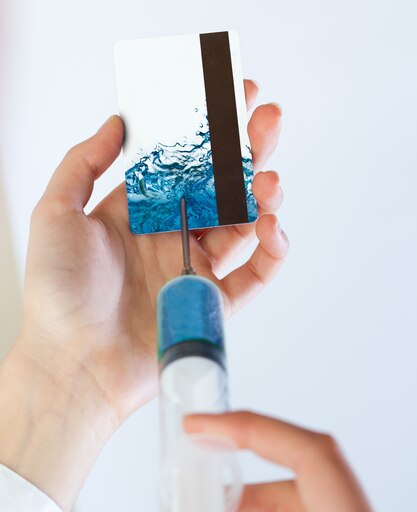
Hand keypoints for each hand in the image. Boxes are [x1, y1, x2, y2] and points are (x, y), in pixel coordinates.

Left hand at [0, 82, 286, 511]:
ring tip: (270, 179)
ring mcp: (194, 269)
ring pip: (243, 224)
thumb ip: (83, 163)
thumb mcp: (55, 215)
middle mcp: (169, 236)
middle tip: (267, 120)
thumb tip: (117, 122)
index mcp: (137, 213)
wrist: (73, 364)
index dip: (207, 131)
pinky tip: (273, 227)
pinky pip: (255, 274)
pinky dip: (272, 250)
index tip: (230, 98)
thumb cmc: (58, 296)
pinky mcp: (212, 303)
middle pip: (219, 187)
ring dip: (264, 197)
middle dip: (247, 152)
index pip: (182, 162)